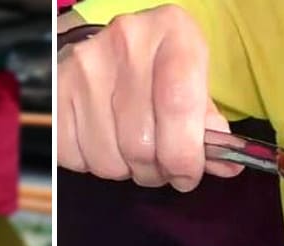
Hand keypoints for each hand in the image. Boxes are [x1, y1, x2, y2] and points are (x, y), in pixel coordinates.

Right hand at [57, 5, 242, 191]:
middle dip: (156, 170)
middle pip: (140, 143)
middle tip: (162, 167)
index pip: (178, 105)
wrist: (103, 51)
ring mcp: (83, 68)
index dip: (185, 155)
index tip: (188, 175)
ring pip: (108, 159)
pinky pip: (77, 158)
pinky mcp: (55, 94)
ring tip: (131, 149)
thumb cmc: (158, 71)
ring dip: (125, 169)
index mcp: (172, 32)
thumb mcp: (192, 82)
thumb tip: (228, 167)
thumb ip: (209, 127)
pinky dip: (93, 163)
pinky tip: (103, 140)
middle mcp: (125, 42)